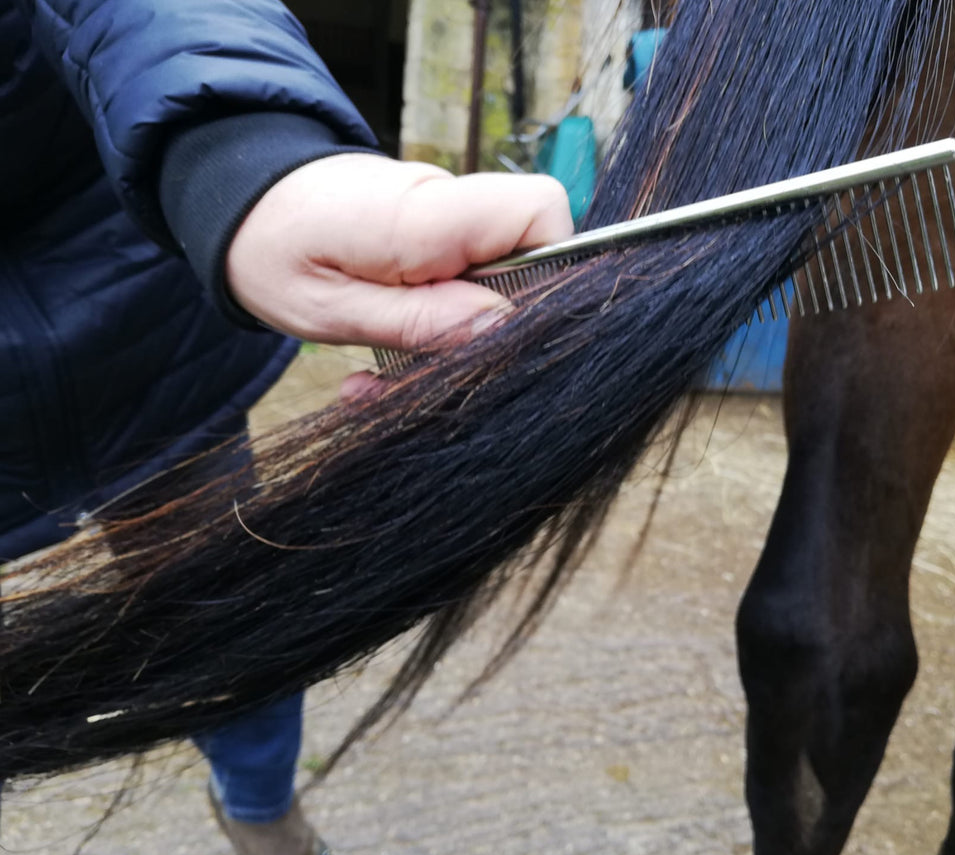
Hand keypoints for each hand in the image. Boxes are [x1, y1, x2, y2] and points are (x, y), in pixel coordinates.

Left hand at [225, 154, 573, 349]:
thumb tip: (503, 329)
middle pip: (533, 255)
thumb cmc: (270, 251)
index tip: (503, 328)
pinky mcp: (437, 239)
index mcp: (427, 214)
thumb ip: (419, 320)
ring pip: (499, 282)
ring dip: (458, 339)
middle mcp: (450, 208)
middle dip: (498, 327)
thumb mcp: (331, 308)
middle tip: (435, 371)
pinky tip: (385, 361)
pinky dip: (436, 328)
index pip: (540, 211)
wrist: (231, 204)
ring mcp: (447, 222)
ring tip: (388, 378)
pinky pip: (465, 285)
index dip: (551, 270)